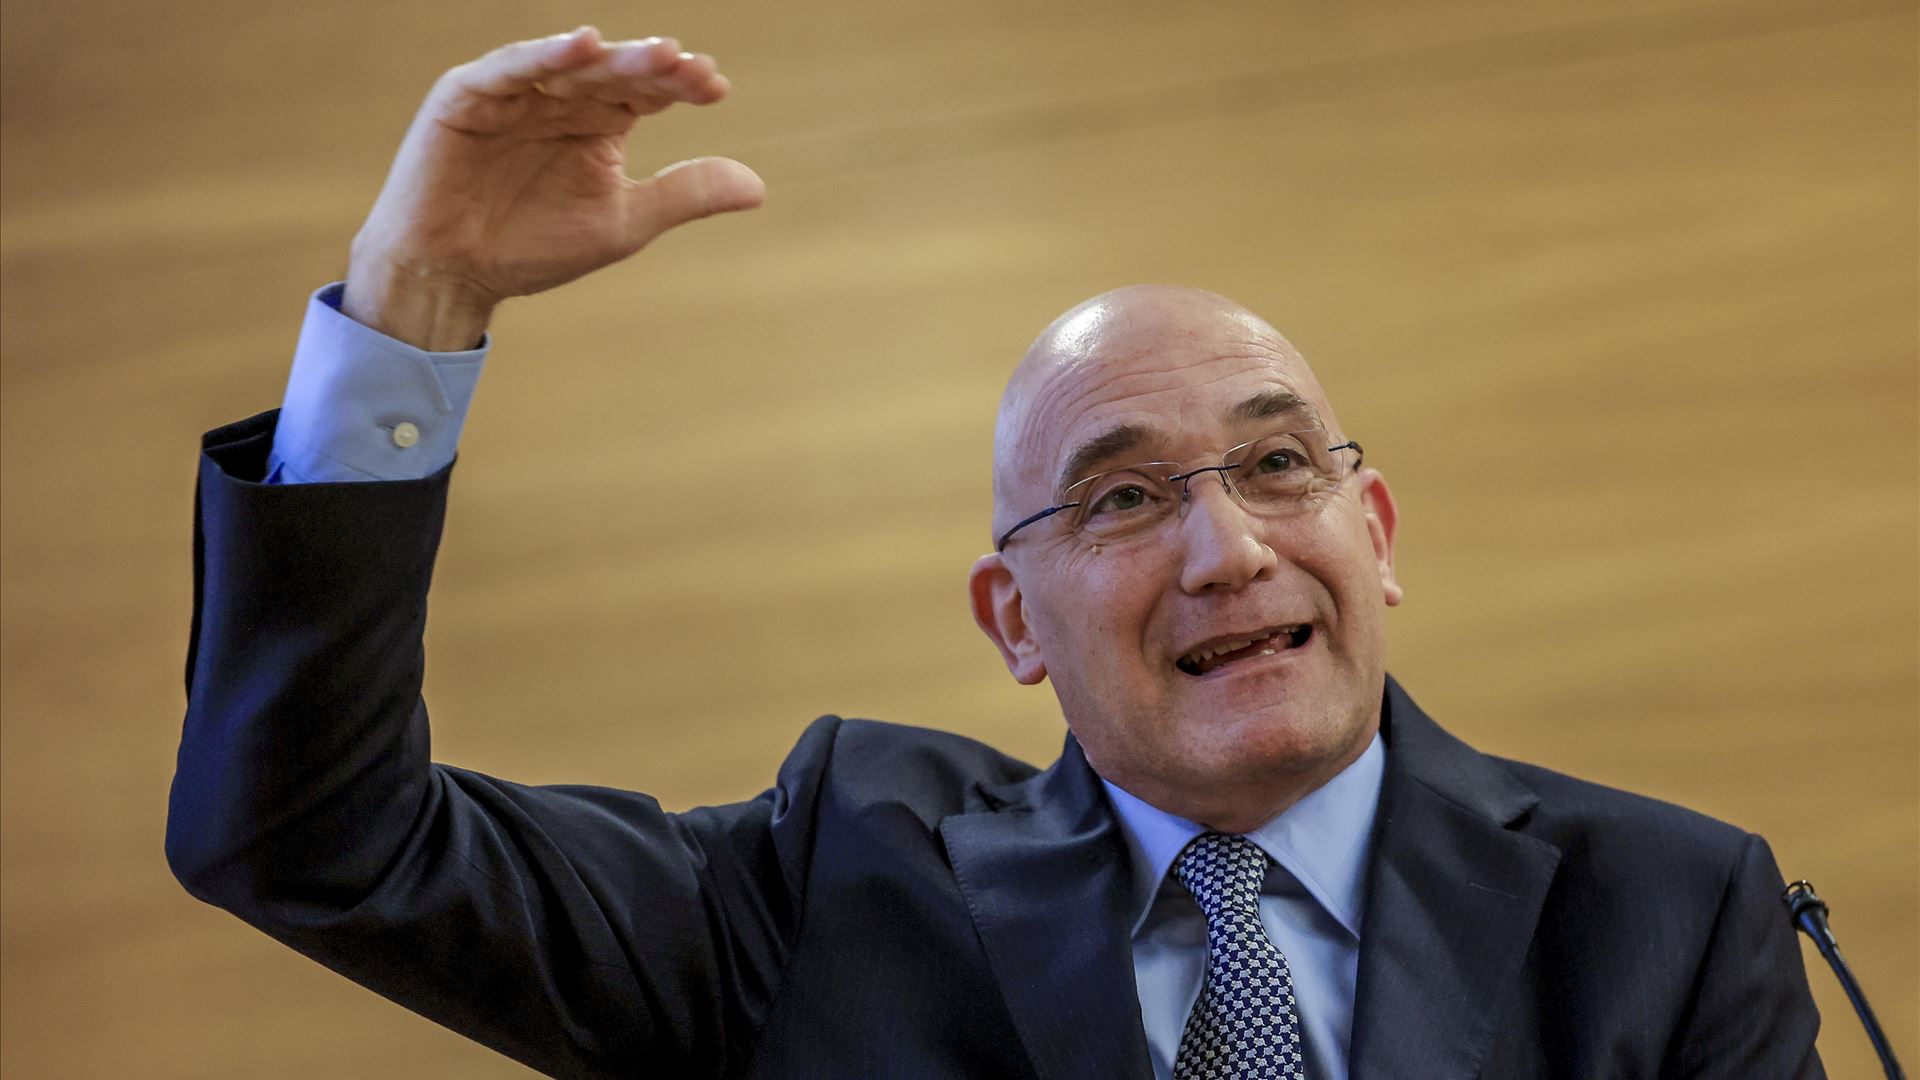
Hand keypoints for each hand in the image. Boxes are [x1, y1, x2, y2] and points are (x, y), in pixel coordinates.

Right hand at [343, 27, 764, 349]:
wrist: (453, 276)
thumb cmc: (532, 248)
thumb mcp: (623, 222)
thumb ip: (683, 195)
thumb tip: (759, 187)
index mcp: (597, 121)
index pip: (646, 91)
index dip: (679, 85)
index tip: (715, 87)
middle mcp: (559, 98)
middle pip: (614, 72)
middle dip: (654, 69)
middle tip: (691, 68)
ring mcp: (513, 92)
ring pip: (570, 64)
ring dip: (612, 57)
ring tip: (657, 54)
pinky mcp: (467, 96)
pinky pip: (510, 69)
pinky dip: (544, 55)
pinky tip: (582, 44)